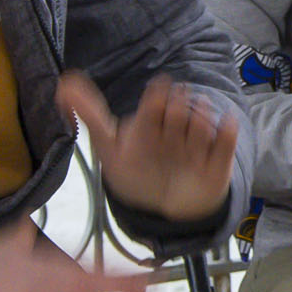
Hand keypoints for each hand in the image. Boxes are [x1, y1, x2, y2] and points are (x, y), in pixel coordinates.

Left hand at [59, 71, 240, 223]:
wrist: (165, 208)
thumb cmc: (137, 172)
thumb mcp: (109, 146)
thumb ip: (89, 115)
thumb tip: (62, 82)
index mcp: (151, 121)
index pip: (156, 99)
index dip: (156, 97)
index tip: (154, 100)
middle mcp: (175, 127)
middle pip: (182, 106)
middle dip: (177, 111)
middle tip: (169, 129)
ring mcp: (198, 142)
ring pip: (204, 121)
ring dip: (198, 126)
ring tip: (190, 145)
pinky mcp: (218, 158)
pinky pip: (228, 139)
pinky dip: (227, 132)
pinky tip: (224, 128)